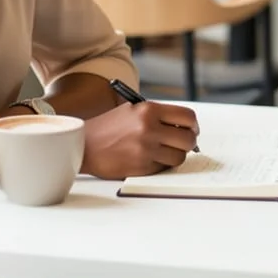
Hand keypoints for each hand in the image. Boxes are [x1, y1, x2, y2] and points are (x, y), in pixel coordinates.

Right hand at [81, 101, 198, 178]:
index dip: (193, 125)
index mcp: (149, 110)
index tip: (191, 129)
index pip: (187, 117)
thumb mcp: (133, 111)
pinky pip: (164, 167)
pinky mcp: (142, 167)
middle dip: (188, 143)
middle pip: (188, 139)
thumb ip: (158, 115)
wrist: (84, 146)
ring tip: (164, 151)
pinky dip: (161, 164)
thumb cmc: (109, 127)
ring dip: (175, 155)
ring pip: (179, 157)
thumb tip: (185, 127)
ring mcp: (146, 149)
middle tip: (182, 143)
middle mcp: (149, 128)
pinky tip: (149, 158)